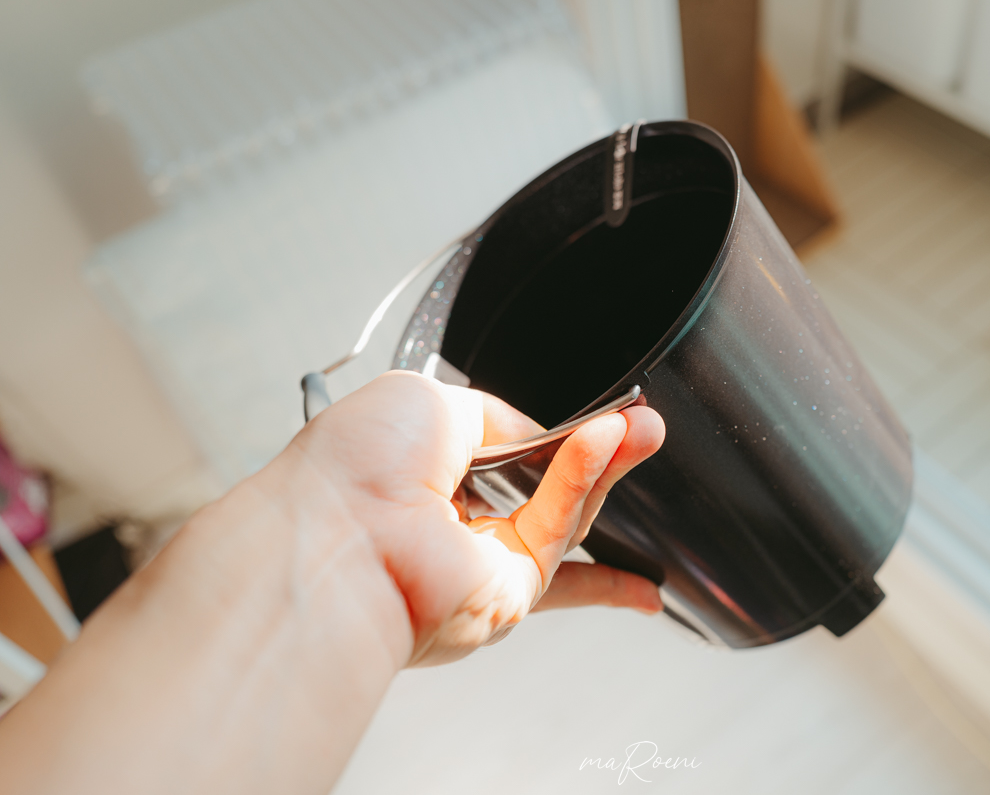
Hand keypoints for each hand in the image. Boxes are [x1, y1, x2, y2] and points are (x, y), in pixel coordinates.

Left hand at [289, 370, 665, 666]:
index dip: (551, 438)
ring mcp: (483, 566)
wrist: (336, 535)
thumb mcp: (429, 401)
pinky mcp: (509, 595)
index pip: (503, 459)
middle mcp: (454, 529)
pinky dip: (585, 484)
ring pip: (564, 513)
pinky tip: (614, 447)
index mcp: (422, 480)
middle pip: (547, 491)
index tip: (594, 412)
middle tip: (642, 422)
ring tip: (645, 429)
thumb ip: (495, 417)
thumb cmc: (352, 469)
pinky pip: (557, 531)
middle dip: (599, 454)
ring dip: (606, 466)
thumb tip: (541, 437)